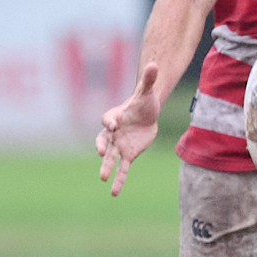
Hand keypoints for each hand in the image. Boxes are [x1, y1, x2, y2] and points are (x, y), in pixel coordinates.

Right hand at [97, 61, 162, 195]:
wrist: (147, 113)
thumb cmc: (144, 101)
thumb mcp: (147, 91)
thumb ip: (149, 79)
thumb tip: (155, 63)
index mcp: (115, 116)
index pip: (108, 120)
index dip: (110, 122)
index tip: (112, 125)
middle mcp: (113, 132)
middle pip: (103, 140)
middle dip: (101, 146)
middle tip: (100, 153)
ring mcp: (119, 145)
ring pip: (110, 157)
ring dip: (107, 168)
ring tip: (103, 178)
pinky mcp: (128, 154)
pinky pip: (122, 168)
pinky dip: (119, 180)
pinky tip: (114, 192)